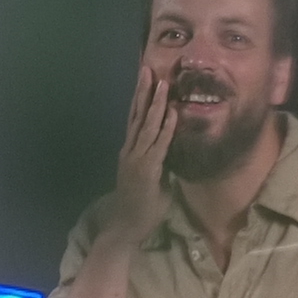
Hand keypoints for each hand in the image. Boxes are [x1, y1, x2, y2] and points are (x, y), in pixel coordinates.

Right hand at [105, 65, 177, 241]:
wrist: (126, 228)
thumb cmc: (141, 208)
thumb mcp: (153, 180)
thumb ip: (160, 163)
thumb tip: (171, 151)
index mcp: (131, 151)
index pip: (136, 119)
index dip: (141, 99)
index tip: (146, 79)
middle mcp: (131, 150)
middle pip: (137, 115)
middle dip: (143, 91)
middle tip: (147, 68)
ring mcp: (137, 159)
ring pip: (147, 126)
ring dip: (155, 103)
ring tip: (162, 83)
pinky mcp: (146, 170)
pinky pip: (158, 145)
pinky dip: (166, 128)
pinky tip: (172, 112)